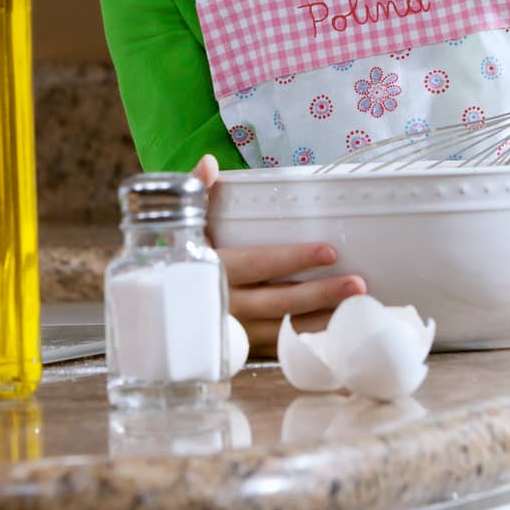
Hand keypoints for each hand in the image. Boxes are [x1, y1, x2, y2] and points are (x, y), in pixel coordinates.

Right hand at [191, 155, 366, 356]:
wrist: (152, 312)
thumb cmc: (175, 259)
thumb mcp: (182, 226)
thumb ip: (196, 192)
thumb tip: (209, 162)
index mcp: (214, 269)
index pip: (260, 263)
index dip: (294, 259)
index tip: (329, 251)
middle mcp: (226, 304)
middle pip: (279, 302)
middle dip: (320, 294)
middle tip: (357, 284)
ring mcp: (236, 332)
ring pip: (284, 329)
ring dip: (322, 320)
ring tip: (356, 308)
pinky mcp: (243, 348)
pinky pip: (279, 347)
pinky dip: (307, 339)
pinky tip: (335, 329)